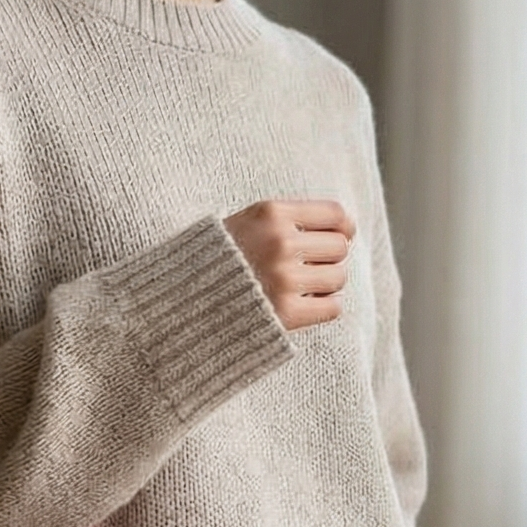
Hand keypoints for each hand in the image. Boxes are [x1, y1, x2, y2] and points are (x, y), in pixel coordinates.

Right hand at [221, 198, 356, 330]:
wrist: (179, 300)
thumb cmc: (217, 259)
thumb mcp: (245, 221)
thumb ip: (287, 220)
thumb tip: (346, 226)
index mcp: (270, 213)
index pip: (334, 214)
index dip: (343, 227)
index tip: (339, 236)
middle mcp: (279, 243)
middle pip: (339, 247)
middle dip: (329, 258)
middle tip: (309, 266)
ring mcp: (283, 278)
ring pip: (337, 278)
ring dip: (326, 285)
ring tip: (303, 287)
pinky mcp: (285, 313)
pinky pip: (332, 308)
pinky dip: (323, 308)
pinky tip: (302, 305)